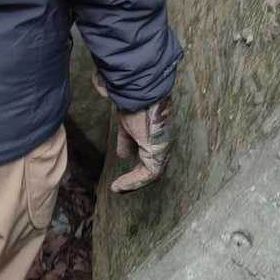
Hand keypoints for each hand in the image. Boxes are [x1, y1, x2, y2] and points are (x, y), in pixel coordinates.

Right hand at [92, 72, 173, 192]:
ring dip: (133, 182)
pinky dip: (133, 181)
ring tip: (118, 188)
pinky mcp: (158, 152)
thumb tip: (122, 154)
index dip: (136, 164)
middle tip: (120, 186)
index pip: (148, 154)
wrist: (138, 91)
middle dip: (135, 178)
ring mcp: (162, 147)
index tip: (122, 170)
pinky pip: (148, 174)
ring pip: (151, 173)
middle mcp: (161, 142)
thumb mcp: (126, 125)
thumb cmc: (132, 101)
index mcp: (155, 134)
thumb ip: (125, 140)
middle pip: (151, 166)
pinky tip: (119, 185)